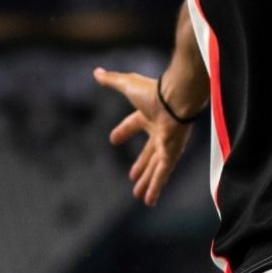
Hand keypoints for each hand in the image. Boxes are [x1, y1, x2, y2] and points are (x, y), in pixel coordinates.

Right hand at [94, 67, 192, 206]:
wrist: (175, 98)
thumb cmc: (153, 91)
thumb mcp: (126, 85)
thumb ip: (111, 80)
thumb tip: (96, 72)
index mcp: (148, 115)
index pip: (133, 124)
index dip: (123, 131)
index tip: (113, 139)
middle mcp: (159, 132)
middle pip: (148, 154)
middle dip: (141, 166)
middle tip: (132, 179)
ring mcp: (166, 144)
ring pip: (155, 168)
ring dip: (148, 182)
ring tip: (140, 197)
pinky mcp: (171, 154)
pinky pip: (162, 174)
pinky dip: (156, 187)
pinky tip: (149, 200)